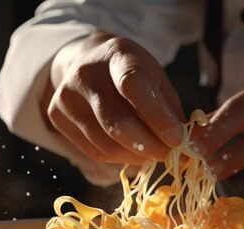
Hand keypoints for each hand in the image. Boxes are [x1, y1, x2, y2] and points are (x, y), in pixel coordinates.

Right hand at [44, 32, 184, 164]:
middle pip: (116, 123)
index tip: (178, 139)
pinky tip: (132, 153)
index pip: (133, 87)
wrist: (89, 64)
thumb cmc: (132, 75)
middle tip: (169, 156)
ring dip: (136, 158)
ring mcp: (67, 95)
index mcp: (117, 55)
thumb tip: (187, 148)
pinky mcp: (56, 115)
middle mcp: (86, 73)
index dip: (157, 118)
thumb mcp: (156, 81)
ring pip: (105, 144)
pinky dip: (118, 159)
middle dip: (149, 147)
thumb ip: (170, 111)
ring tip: (153, 156)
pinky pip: (93, 151)